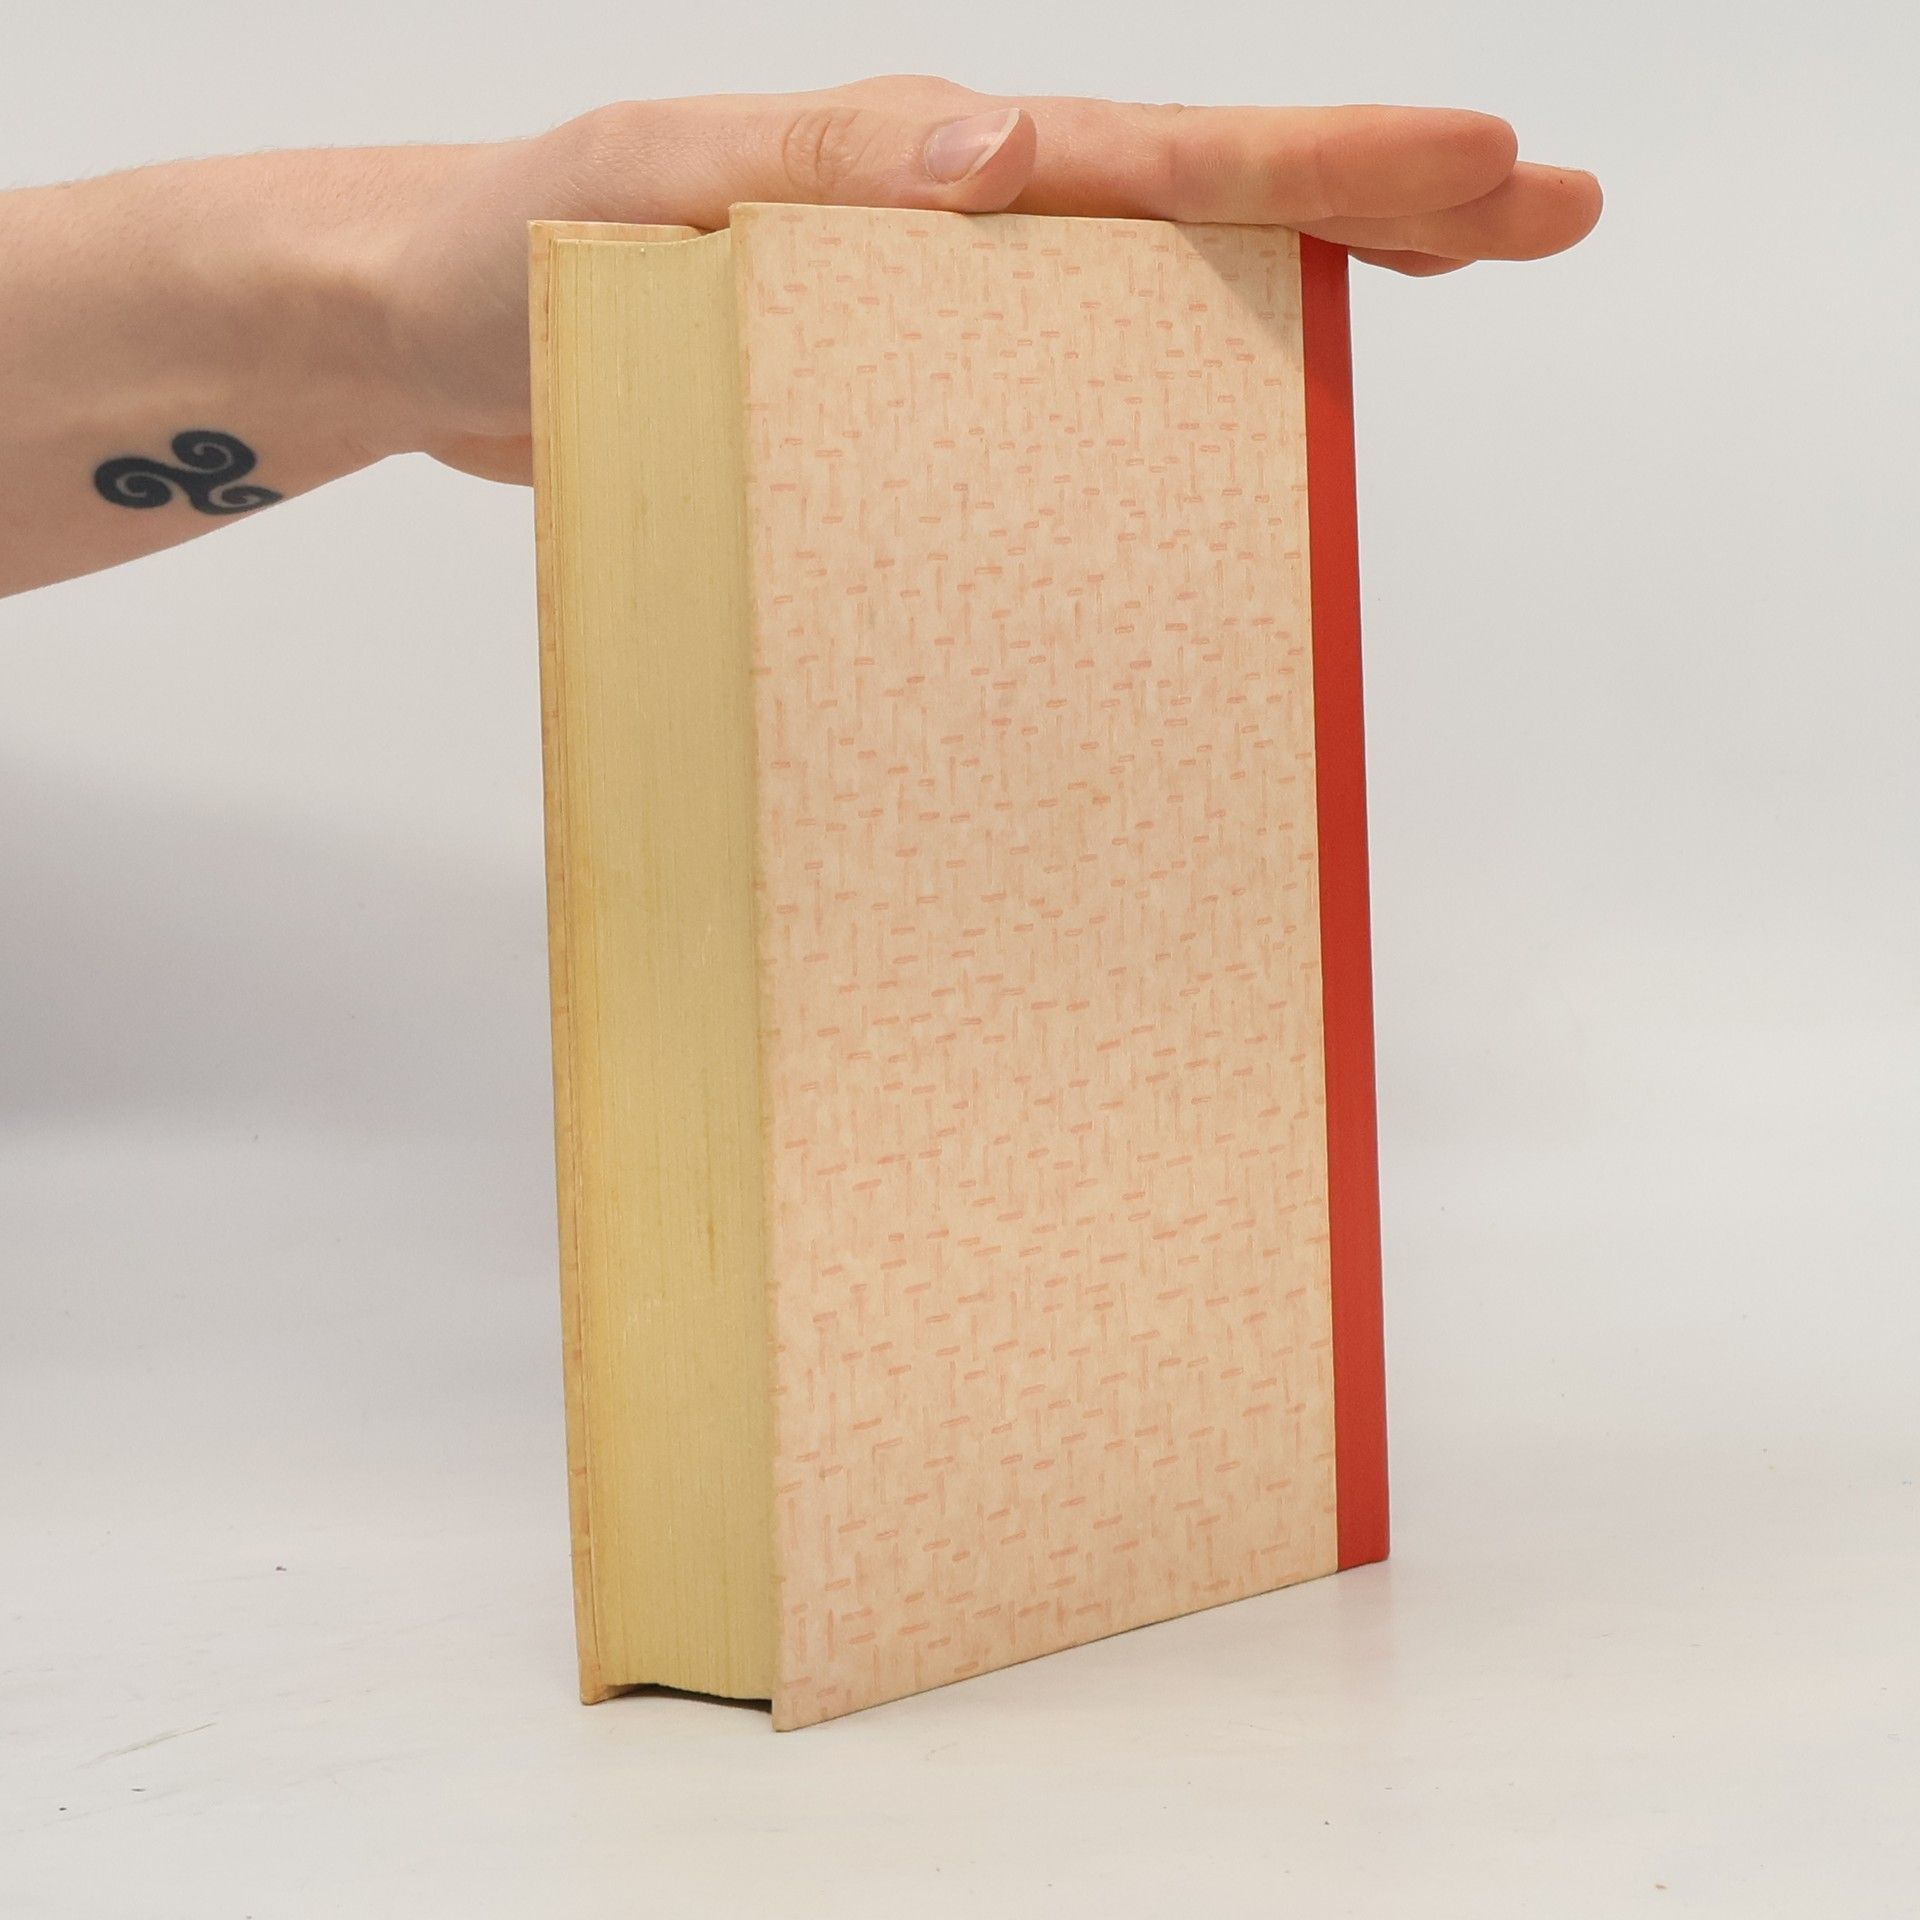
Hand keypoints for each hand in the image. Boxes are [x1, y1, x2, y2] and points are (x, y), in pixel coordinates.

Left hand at [379, 76, 1601, 483]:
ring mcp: (932, 339)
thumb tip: (1001, 159)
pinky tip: (1215, 458)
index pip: (1155, 160)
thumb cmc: (499, 254)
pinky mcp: (891, 423)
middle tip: (1542, 213)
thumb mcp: (638, 186)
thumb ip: (808, 170)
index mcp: (918, 176)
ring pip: (1148, 315)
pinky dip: (1152, 425)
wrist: (417, 342)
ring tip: (1434, 295)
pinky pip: (1050, 423)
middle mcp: (950, 247)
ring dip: (1293, 303)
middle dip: (1377, 205)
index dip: (1322, 169)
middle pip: (1200, 218)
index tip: (1480, 176)